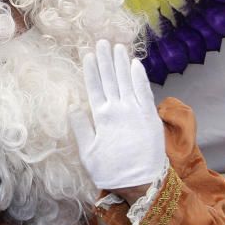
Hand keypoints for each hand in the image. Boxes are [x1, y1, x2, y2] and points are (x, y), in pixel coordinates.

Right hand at [69, 40, 165, 189]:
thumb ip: (81, 128)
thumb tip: (73, 107)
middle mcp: (118, 109)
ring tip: (118, 47)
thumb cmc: (111, 171)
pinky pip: (145, 91)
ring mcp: (136, 111)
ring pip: (127, 80)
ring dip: (121, 63)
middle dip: (105, 59)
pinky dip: (140, 77)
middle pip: (110, 79)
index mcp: (101, 117)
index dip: (91, 70)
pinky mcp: (151, 116)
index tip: (88, 55)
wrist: (140, 182)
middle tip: (102, 42)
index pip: (94, 87)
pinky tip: (135, 64)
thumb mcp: (87, 153)